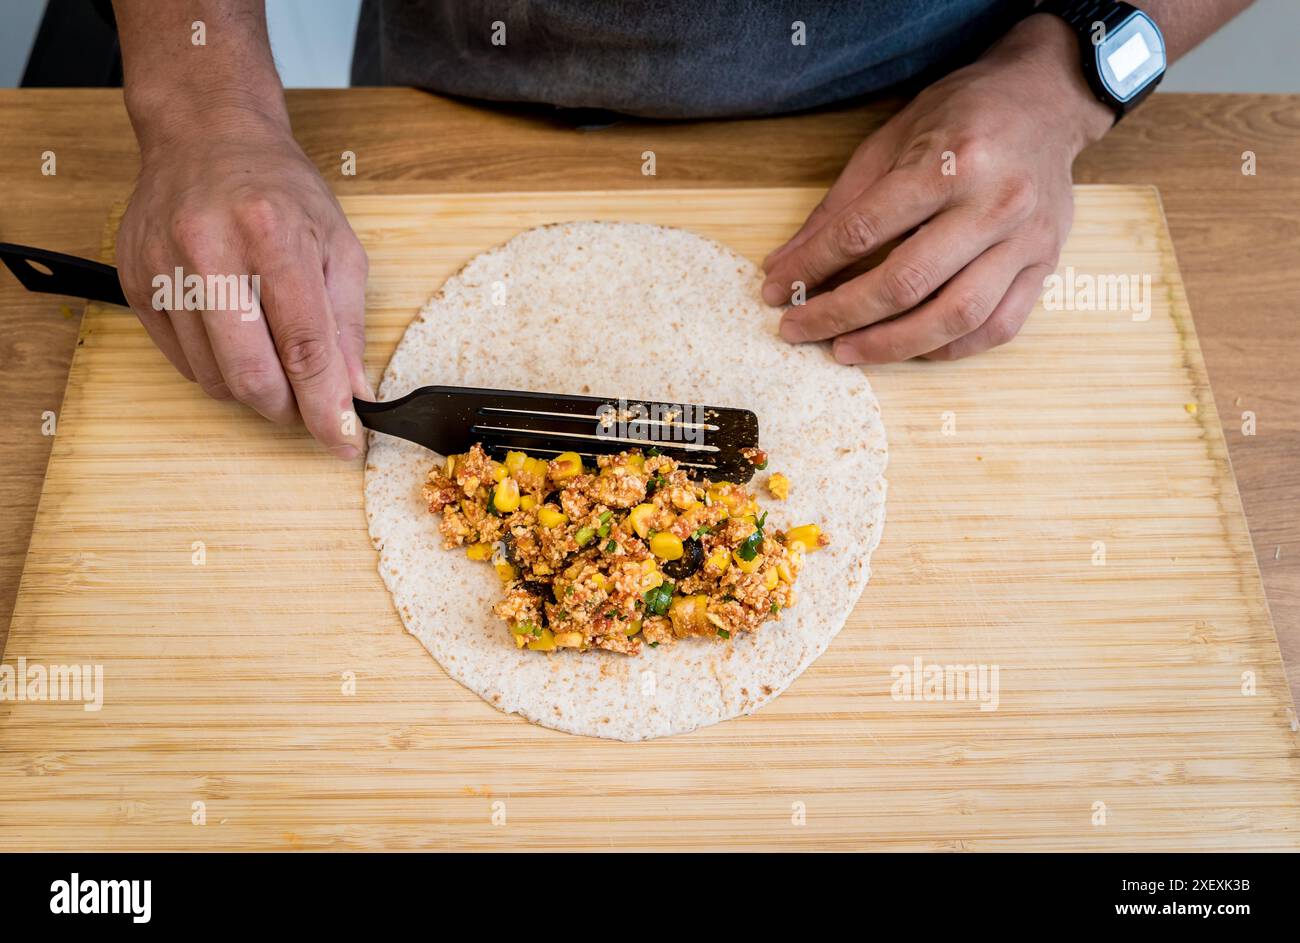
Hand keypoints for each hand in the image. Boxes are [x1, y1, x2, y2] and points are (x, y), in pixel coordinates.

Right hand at [117, 105, 370, 458]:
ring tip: (273, 361)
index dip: (327, 407)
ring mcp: (163, 266)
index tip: (344, 443)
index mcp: (274, 234)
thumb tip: (354, 395)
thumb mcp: (338, 245)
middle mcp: (211, 249)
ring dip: (253, 391)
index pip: (305, 346)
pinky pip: (181, 362)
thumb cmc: (280, 189)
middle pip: (250, 373)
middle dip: (287, 410)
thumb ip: (348, 325)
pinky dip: (217, 369)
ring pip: (213, 377)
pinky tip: (235, 339)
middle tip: (307, 407)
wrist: (206, 136)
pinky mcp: (135, 282)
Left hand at [761, 14, 1113, 362]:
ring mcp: (1026, 240)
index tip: (774, 291)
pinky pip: (996, 328)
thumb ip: (838, 208)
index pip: (864, 231)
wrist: (1046, 100)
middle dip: (840, 315)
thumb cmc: (962, 116)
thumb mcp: (890, 142)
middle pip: (907, 283)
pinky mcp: (1045, 265)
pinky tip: (909, 348)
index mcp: (951, 162)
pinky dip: (948, 348)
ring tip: (847, 351)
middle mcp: (994, 204)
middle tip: (798, 330)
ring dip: (891, 345)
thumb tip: (784, 265)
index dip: (812, 267)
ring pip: (954, 316)